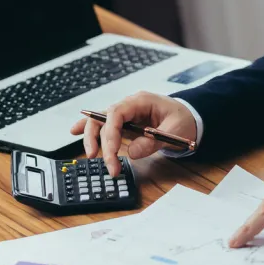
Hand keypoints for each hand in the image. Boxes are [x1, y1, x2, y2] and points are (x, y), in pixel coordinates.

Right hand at [70, 91, 197, 175]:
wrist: (189, 118)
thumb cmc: (183, 121)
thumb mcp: (175, 131)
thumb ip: (153, 141)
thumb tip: (132, 152)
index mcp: (141, 101)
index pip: (117, 113)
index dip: (111, 133)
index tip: (113, 153)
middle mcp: (128, 105)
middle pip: (103, 119)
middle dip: (100, 141)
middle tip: (106, 163)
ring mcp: (124, 114)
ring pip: (99, 122)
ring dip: (92, 139)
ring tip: (91, 156)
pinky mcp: (124, 123)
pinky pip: (102, 124)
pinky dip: (88, 128)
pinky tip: (74, 131)